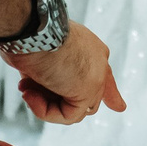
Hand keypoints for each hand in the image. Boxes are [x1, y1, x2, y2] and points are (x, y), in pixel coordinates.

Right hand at [1, 20, 124, 124]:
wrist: (33, 28)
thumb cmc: (31, 36)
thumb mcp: (40, 53)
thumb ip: (47, 72)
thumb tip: (34, 88)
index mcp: (90, 48)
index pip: (105, 75)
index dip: (110, 93)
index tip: (120, 107)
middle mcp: (97, 61)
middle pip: (88, 96)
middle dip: (55, 102)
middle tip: (27, 92)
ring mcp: (96, 77)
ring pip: (75, 109)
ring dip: (44, 103)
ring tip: (26, 89)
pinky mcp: (88, 92)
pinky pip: (67, 116)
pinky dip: (45, 111)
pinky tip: (30, 95)